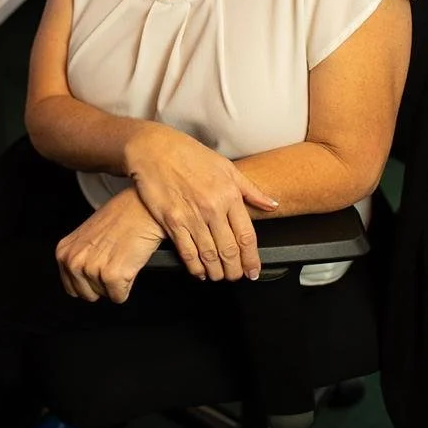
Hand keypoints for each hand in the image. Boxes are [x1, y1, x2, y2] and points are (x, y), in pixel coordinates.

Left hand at [56, 188, 164, 303]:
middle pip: (87, 294)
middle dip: (102, 283)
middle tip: (112, 261)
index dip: (89, 281)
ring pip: (104, 295)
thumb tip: (82, 276)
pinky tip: (128, 264)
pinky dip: (128, 285)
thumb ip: (80, 256)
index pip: (72, 287)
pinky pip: (119, 297)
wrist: (142, 208)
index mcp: (64, 252)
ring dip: (116, 281)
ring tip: (121, 257)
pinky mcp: (112, 276)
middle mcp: (74, 261)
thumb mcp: (88, 235)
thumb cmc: (122, 216)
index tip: (99, 268)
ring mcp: (92, 268)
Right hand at [125, 125, 277, 282]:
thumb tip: (272, 205)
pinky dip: (195, 267)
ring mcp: (191, 216)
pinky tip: (199, 271)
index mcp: (229, 194)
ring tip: (220, 276)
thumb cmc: (190, 155)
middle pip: (229, 250)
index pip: (246, 236)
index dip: (252, 259)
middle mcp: (212, 208)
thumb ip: (250, 190)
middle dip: (235, 270)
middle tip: (236, 277)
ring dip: (217, 272)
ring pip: (209, 255)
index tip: (253, 270)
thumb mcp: (226, 167)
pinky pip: (187, 252)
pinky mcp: (171, 221)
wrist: (155, 150)